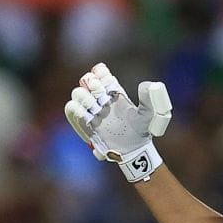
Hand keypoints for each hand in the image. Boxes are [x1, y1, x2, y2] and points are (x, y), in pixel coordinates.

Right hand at [64, 63, 170, 182]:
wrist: (133, 150)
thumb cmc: (142, 131)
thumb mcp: (150, 114)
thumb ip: (149, 98)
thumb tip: (145, 84)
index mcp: (115, 92)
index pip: (101, 73)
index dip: (100, 72)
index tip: (107, 80)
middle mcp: (102, 99)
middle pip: (86, 81)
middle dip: (91, 83)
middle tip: (100, 93)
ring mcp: (93, 111)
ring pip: (77, 94)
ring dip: (82, 96)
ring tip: (93, 105)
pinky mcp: (86, 124)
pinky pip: (72, 111)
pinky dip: (75, 110)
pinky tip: (86, 115)